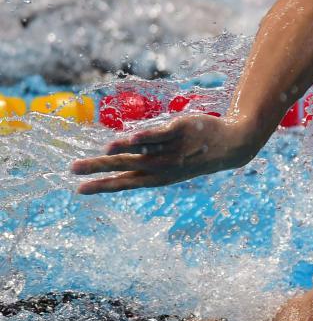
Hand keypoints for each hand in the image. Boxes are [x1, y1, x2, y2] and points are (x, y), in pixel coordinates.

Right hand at [71, 115, 257, 193]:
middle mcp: (163, 166)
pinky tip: (127, 141)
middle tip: (73, 171)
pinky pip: (158, 136)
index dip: (102, 186)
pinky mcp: (180, 131)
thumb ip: (147, 158)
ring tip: (100, 153)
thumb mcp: (172, 162)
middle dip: (99, 170)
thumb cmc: (196, 152)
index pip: (125, 183)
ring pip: (140, 153)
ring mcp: (171, 150)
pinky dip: (143, 139)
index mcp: (159, 177)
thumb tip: (118, 151)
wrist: (232, 145)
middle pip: (125, 168)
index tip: (79, 190)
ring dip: (117, 152)